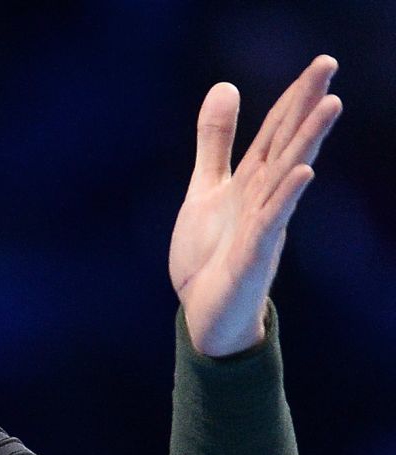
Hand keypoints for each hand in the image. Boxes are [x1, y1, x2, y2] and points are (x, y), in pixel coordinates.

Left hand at [169, 56, 341, 356]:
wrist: (205, 312)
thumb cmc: (211, 253)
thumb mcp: (206, 189)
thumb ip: (216, 143)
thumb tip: (226, 86)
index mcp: (251, 181)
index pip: (276, 132)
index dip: (295, 97)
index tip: (322, 63)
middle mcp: (263, 197)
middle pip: (287, 145)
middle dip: (307, 106)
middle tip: (329, 66)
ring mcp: (263, 225)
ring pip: (287, 177)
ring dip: (307, 142)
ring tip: (330, 105)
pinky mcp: (253, 254)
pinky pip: (272, 222)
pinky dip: (286, 197)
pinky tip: (303, 173)